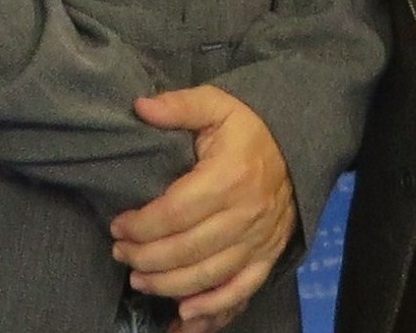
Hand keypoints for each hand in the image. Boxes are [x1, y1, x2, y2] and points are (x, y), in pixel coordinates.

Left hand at [109, 85, 295, 329]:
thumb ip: (179, 106)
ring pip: (208, 276)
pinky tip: (185, 316)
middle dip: (145, 258)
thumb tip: (140, 107)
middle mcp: (245, 214)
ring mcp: (258, 241)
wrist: (298, 144)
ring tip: (139, 281)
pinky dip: (213, 310)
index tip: (118, 226)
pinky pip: (241, 292)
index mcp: (229, 177)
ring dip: (168, 286)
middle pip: (187, 250)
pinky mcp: (267, 257)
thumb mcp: (216, 104)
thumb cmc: (249, 127)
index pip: (176, 212)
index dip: (141, 225)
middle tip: (121, 254)